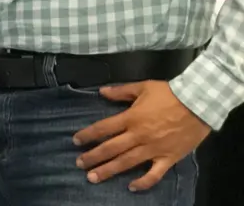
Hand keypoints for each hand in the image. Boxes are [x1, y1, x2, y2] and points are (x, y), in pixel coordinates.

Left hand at [73, 81, 210, 191]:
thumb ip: (120, 91)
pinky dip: (143, 182)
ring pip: (126, 162)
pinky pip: (154, 174)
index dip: (87, 135)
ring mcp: (153, 149)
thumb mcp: (143, 87)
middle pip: (111, 148)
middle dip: (93, 157)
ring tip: (93, 177)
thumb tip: (101, 91)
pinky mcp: (168, 158)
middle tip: (79, 164)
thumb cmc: (170, 94)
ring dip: (108, 170)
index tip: (75, 141)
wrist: (199, 103)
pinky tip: (131, 187)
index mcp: (130, 118)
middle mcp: (138, 136)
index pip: (103, 128)